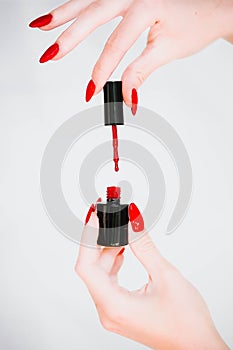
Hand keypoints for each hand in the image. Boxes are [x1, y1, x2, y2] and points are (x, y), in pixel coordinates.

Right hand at [29, 0, 232, 104]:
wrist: (214, 8)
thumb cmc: (197, 24)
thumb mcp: (169, 50)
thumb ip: (142, 72)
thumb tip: (126, 96)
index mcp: (148, 4)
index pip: (115, 43)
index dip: (101, 70)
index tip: (91, 90)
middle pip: (93, 13)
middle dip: (68, 37)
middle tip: (49, 55)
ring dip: (64, 14)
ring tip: (42, 27)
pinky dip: (77, 6)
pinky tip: (64, 12)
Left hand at [75, 205, 228, 349]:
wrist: (198, 346)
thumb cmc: (187, 322)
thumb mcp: (165, 276)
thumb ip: (144, 246)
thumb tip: (132, 220)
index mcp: (114, 306)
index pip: (86, 266)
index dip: (88, 238)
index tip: (94, 217)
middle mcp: (108, 311)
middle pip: (91, 268)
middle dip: (98, 240)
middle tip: (106, 218)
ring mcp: (113, 312)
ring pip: (99, 274)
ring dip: (107, 251)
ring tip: (119, 232)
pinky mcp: (120, 310)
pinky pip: (108, 281)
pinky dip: (113, 263)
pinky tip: (121, 250)